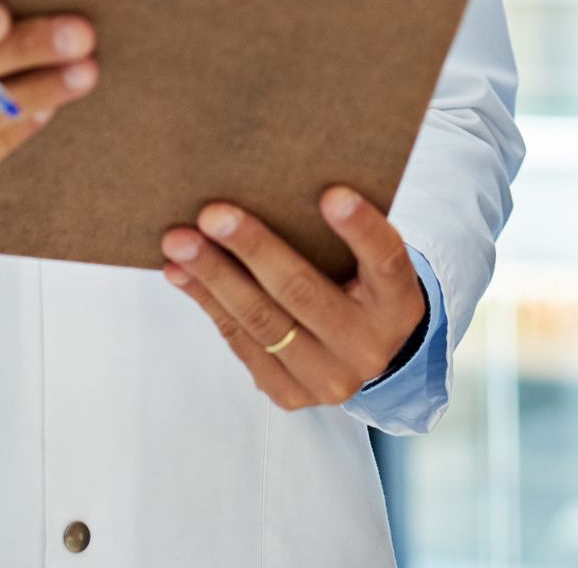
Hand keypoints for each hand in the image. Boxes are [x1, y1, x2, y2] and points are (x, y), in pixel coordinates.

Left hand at [160, 188, 426, 411]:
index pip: (385, 260)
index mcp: (398, 301)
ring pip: (261, 322)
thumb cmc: (362, 282)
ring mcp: (328, 379)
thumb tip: (272, 182)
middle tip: (212, 213)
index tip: (331, 193)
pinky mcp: (291, 395)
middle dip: (252, 248)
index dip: (360, 228)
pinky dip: (208, 303)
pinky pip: (241, 343)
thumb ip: (343, 229)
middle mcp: (368, 347)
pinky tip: (181, 273)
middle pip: (303, 292)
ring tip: (179, 242)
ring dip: (212, 277)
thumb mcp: (371, 258)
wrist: (370, 352)